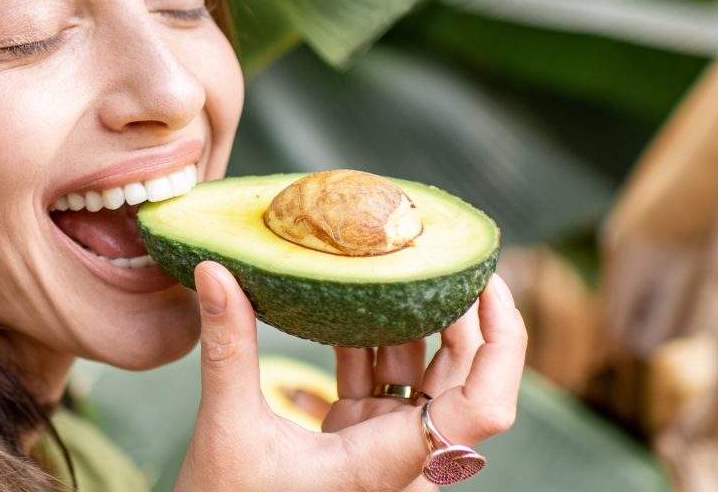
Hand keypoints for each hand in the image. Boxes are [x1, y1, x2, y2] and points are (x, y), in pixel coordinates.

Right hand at [173, 262, 526, 491]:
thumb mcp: (228, 429)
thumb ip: (229, 349)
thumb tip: (214, 272)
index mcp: (390, 463)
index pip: (483, 407)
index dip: (503, 343)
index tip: (487, 283)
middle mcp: (400, 460)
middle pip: (463, 382)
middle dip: (459, 315)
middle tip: (440, 255)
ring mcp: (380, 450)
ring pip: (424, 381)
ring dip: (412, 324)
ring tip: (396, 263)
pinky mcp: (356, 444)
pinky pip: (382, 385)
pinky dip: (372, 344)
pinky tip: (353, 301)